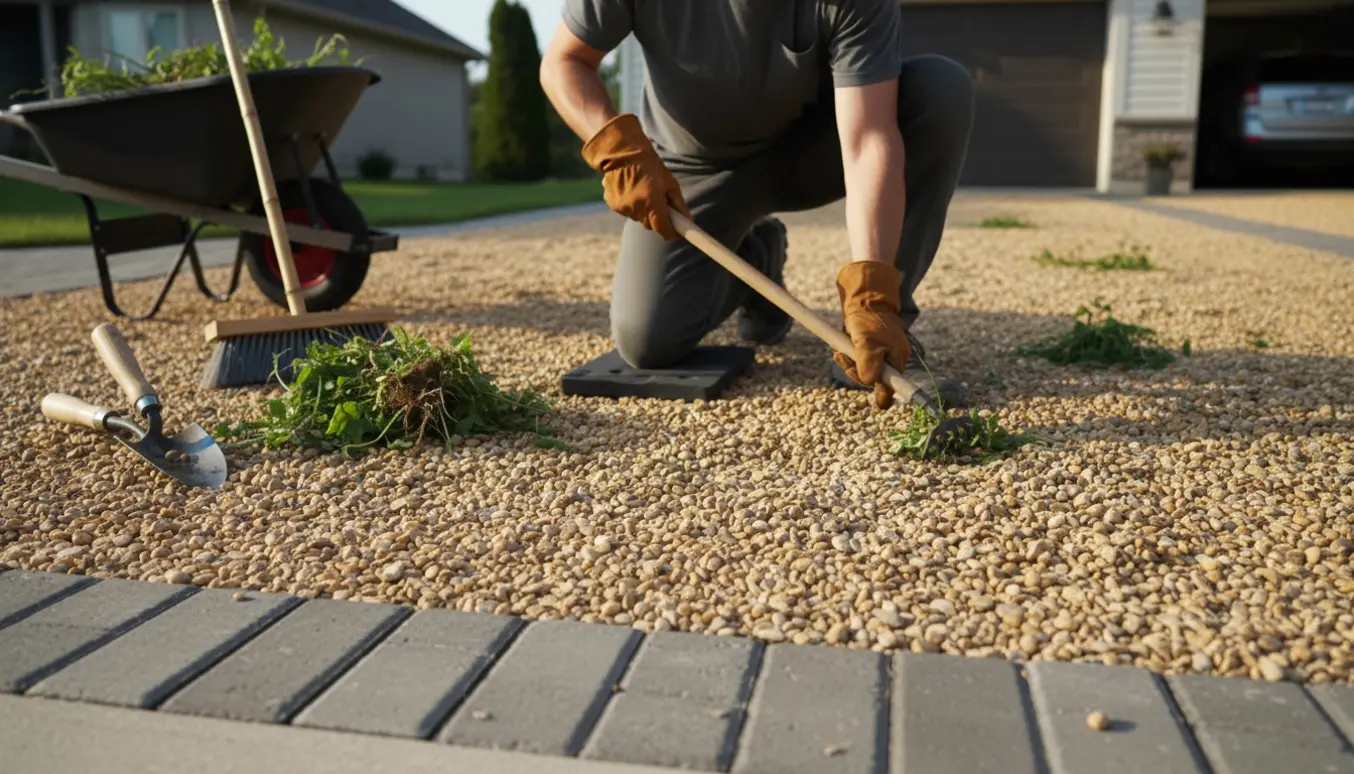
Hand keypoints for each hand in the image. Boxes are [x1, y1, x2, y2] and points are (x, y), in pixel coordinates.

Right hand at [580, 114, 690, 240]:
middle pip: (650, 225)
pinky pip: (626, 211)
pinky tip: (631, 189)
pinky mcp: (613, 204)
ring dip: (643, 210)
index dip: (671, 233)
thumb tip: (688, 220)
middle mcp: (636, 209)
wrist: (622, 152)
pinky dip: (631, 205)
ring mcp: (623, 208)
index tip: (677, 232)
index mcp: (652, 203)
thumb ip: (679, 204)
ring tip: (643, 191)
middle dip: (657, 218)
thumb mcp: (669, 182)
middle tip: (660, 204)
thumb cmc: (650, 165)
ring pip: (637, 218)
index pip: (663, 230)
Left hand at [832, 260, 911, 409]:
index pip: (892, 386)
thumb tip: (869, 383)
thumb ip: (869, 366)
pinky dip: (848, 357)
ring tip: (840, 351)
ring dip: (849, 364)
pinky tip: (841, 349)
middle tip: (843, 358)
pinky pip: (858, 361)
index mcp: (897, 358)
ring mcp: (881, 354)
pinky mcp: (869, 349)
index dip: (884, 395)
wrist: (863, 298)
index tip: (880, 405)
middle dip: (856, 372)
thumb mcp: (867, 344)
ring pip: (863, 371)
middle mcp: (892, 358)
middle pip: (873, 379)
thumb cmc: (868, 319)